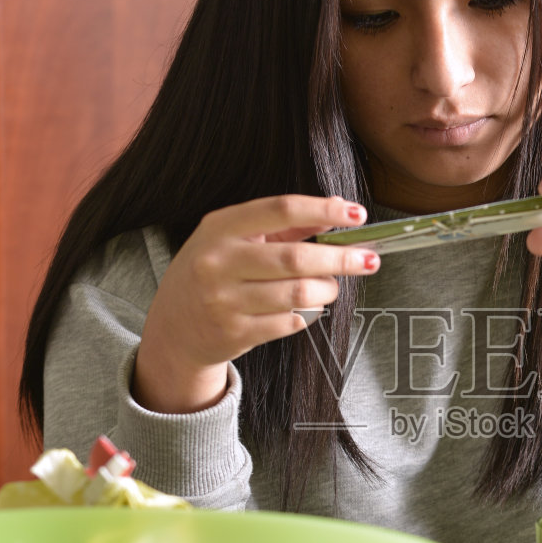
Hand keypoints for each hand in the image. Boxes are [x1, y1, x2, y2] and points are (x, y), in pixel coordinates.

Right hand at [133, 195, 378, 412]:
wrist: (174, 326)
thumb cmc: (212, 273)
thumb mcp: (234, 238)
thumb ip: (282, 225)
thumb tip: (336, 212)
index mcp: (221, 227)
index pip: (281, 209)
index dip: (324, 209)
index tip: (357, 214)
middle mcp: (219, 262)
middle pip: (297, 257)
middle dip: (341, 258)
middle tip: (368, 259)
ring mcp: (225, 300)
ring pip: (299, 294)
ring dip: (327, 290)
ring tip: (331, 286)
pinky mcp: (236, 333)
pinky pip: (290, 322)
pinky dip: (308, 314)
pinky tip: (305, 308)